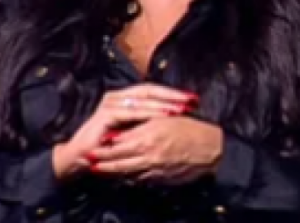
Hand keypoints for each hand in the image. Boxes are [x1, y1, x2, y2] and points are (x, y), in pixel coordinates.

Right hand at [52, 84, 196, 180]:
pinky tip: (164, 116)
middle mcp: (117, 96)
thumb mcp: (131, 131)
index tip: (192, 99)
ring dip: (164, 104)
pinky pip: (132, 112)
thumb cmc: (107, 146)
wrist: (81, 158)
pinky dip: (150, 113)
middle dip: (172, 95)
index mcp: (124, 98)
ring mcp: (111, 103)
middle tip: (191, 100)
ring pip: (143, 99)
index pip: (152, 91)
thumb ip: (145, 121)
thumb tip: (173, 116)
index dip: (172, 93)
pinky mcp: (106, 114)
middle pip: (150, 90)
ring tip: (181, 108)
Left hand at [86, 115, 223, 185]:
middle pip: (118, 160)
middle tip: (89, 161)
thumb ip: (142, 125)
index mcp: (148, 135)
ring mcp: (154, 168)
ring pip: (127, 172)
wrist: (210, 149)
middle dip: (102, 161)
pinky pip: (140, 180)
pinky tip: (121, 177)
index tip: (93, 145)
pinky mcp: (160, 178)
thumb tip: (124, 130)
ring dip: (112, 172)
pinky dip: (128, 178)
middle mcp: (148, 154)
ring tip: (99, 171)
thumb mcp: (165, 119)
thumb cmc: (190, 129)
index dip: (105, 145)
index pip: (119, 142)